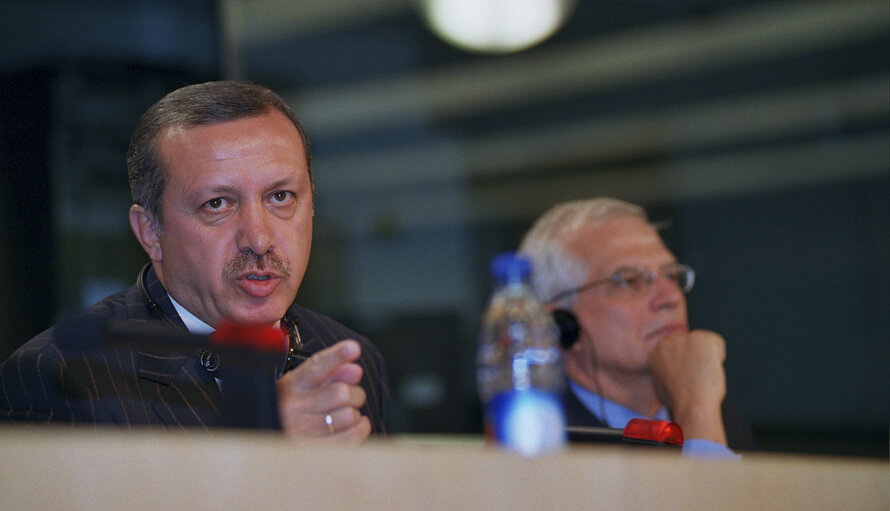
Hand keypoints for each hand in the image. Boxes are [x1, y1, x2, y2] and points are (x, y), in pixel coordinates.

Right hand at [275, 339, 370, 443]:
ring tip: (344, 415)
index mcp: (291, 385)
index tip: (353, 349)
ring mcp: (303, 431)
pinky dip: (360, 428)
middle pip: (342, 392)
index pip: (316, 366)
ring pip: (349, 415)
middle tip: (351, 397)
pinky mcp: (314, 451)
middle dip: (355, 393)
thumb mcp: (301, 385)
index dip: (337, 356)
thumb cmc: (290, 410)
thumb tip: (354, 369)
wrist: (264, 440)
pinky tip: (355, 425)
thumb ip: (329, 372)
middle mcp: (295, 407)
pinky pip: (351, 436)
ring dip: (354, 414)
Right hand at [647, 330, 727, 444]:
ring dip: (706, 356)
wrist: (692, 404)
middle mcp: (666, 342)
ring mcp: (683, 338)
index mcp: (655, 354)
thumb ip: (667, 373)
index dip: (685, 363)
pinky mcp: (701, 337)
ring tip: (703, 375)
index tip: (689, 377)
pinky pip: (717, 342)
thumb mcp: (663, 387)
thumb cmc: (681, 403)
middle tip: (698, 375)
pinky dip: (719, 356)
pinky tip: (712, 369)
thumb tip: (676, 373)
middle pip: (688, 342)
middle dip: (694, 355)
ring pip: (702, 342)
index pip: (675, 351)